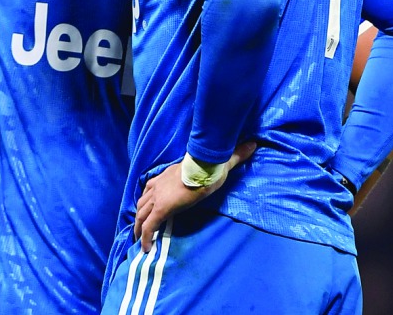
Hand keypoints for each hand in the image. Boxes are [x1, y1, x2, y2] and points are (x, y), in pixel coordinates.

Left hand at [133, 141, 256, 251]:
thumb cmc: (211, 166)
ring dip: (139, 227)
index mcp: (167, 175)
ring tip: (140, 240)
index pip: (151, 186)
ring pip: (141, 214)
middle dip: (140, 214)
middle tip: (140, 227)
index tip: (147, 208)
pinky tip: (146, 248)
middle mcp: (159, 185)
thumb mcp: (220, 162)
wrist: (204, 167)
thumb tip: (252, 144)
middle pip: (142, 201)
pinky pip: (149, 226)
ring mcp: (158, 197)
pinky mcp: (162, 208)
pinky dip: (145, 237)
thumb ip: (234, 155)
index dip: (148, 197)